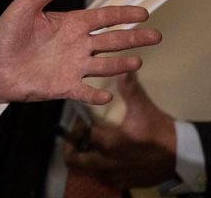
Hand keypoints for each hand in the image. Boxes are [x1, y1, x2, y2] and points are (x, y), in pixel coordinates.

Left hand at [0, 0, 160, 104]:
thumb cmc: (6, 35)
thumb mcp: (23, 8)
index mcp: (70, 24)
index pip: (103, 17)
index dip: (122, 14)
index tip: (144, 13)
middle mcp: (76, 45)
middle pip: (111, 40)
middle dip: (133, 38)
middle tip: (156, 36)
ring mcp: (72, 66)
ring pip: (103, 66)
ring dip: (119, 65)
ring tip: (136, 62)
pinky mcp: (63, 86)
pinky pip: (83, 91)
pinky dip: (94, 94)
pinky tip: (105, 95)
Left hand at [64, 73, 177, 187]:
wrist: (183, 155)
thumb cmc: (160, 131)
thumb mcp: (143, 109)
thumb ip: (130, 90)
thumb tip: (123, 71)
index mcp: (108, 143)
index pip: (81, 136)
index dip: (76, 128)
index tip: (80, 122)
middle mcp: (108, 162)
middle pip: (77, 161)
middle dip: (71, 151)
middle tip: (72, 142)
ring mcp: (117, 175)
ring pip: (91, 171)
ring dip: (87, 161)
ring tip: (89, 149)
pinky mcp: (128, 182)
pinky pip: (108, 178)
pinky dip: (104, 170)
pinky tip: (109, 160)